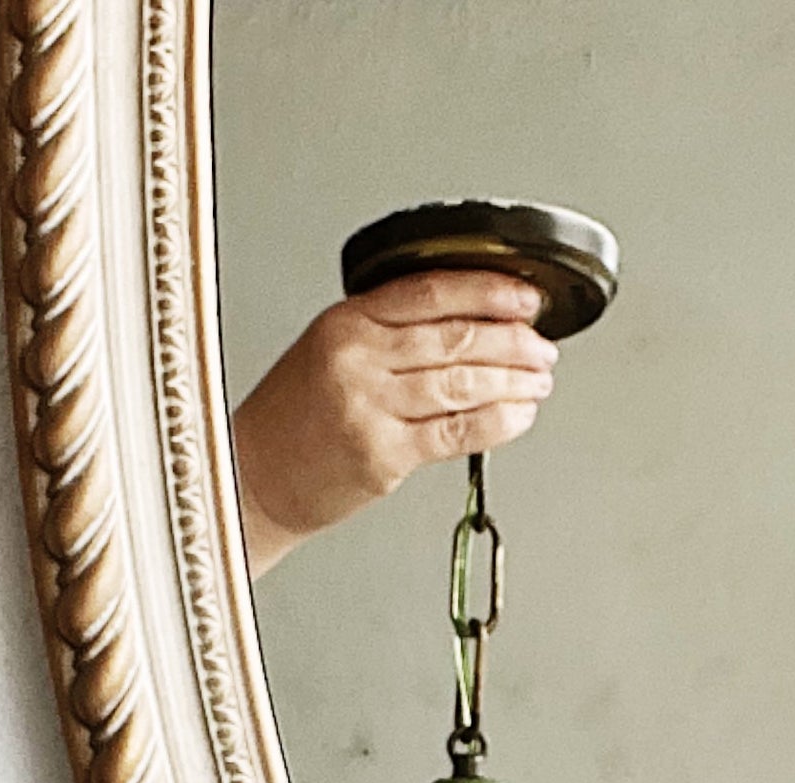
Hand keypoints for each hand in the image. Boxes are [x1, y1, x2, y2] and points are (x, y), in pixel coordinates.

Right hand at [232, 271, 557, 573]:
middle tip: (542, 347)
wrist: (252, 479)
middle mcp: (357, 360)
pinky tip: (519, 415)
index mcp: (344, 322)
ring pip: (463, 383)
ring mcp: (370, 408)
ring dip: (513, 381)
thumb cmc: (290, 421)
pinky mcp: (383, 455)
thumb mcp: (327, 352)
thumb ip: (386, 333)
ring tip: (540, 381)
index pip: (431, 291)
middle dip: (513, 341)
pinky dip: (498, 422)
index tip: (526, 298)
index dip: (488, 290)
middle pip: (455, 337)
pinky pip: (457, 432)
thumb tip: (466, 325)